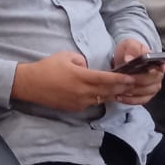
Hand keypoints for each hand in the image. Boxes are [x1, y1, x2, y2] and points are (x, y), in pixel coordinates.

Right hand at [12, 50, 134, 110]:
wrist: (31, 84)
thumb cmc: (47, 67)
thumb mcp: (65, 56)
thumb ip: (81, 61)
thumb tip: (88, 68)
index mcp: (81, 77)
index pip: (106, 79)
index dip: (121, 79)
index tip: (132, 77)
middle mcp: (83, 92)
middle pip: (108, 92)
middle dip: (121, 88)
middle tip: (133, 84)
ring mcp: (80, 102)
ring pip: (102, 99)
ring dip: (112, 94)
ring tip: (121, 90)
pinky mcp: (75, 108)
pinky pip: (92, 103)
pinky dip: (99, 98)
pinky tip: (102, 94)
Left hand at [112, 38, 164, 104]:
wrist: (124, 59)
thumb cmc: (129, 51)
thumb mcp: (129, 45)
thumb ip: (130, 50)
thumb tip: (129, 59)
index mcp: (156, 61)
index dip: (164, 67)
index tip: (162, 67)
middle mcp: (158, 75)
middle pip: (153, 81)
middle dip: (139, 81)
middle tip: (126, 79)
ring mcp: (153, 86)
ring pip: (147, 92)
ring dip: (133, 92)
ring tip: (120, 88)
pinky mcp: (146, 95)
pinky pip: (141, 100)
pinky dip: (130, 100)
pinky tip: (120, 96)